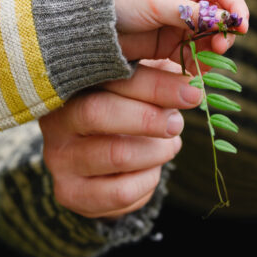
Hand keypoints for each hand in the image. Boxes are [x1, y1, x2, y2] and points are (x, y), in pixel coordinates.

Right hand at [41, 60, 199, 218]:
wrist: (98, 164)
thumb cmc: (124, 110)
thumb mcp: (139, 84)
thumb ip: (162, 70)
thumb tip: (202, 63)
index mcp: (70, 84)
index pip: (108, 78)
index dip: (155, 85)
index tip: (190, 91)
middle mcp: (55, 120)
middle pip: (99, 113)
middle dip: (149, 118)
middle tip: (177, 123)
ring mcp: (58, 159)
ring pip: (117, 155)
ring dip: (155, 152)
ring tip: (168, 146)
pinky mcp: (69, 193)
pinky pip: (120, 191)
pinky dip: (147, 181)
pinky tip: (150, 170)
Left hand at [112, 0, 248, 61]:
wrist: (87, 24)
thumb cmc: (120, 0)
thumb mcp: (156, 1)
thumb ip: (189, 11)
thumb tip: (223, 19)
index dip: (234, 7)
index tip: (242, 26)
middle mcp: (184, 1)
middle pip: (218, 17)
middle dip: (224, 32)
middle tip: (220, 47)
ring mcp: (177, 25)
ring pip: (208, 38)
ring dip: (212, 49)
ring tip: (208, 60)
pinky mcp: (168, 46)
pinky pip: (192, 54)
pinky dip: (198, 62)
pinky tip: (196, 70)